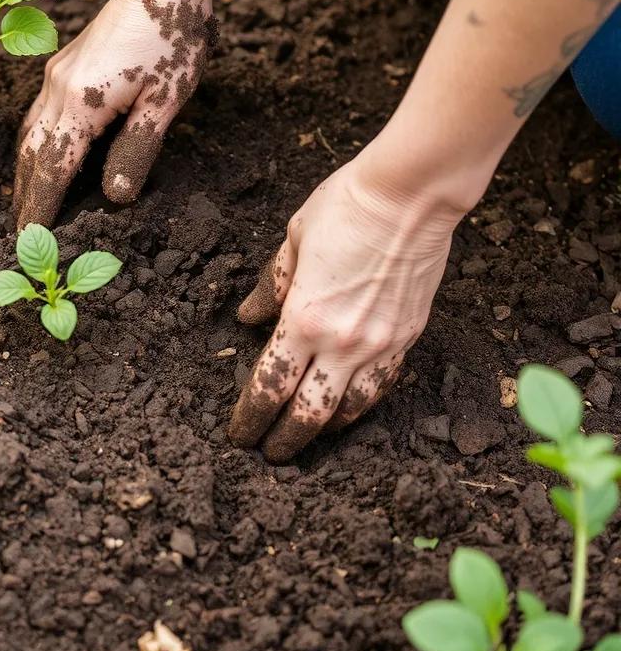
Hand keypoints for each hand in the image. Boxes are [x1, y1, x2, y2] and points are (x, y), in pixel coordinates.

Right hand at [13, 0, 217, 227]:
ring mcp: (56, 75)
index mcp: (81, 103)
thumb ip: (137, 150)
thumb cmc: (173, 35)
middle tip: (24, 237)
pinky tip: (44, 156)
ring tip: (27, 205)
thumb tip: (114, 196)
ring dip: (26, 172)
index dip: (41, 209)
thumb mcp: (165, 101)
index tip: (31, 242)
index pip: (52, 170)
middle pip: (31, 156)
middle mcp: (57, 89)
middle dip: (25, 198)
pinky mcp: (62, 65)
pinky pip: (37, 115)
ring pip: (28, 135)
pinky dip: (35, 145)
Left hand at [227, 153, 468, 462]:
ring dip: (323, 429)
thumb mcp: (291, 242)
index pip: (270, 386)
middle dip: (283, 440)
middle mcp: (342, 343)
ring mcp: (380, 345)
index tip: (239, 435)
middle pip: (308, 415)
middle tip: (268, 454)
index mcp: (304, 320)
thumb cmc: (346, 208)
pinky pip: (381, 387)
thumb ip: (270, 288)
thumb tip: (248, 319)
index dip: (251, 417)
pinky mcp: (408, 338)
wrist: (412, 196)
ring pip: (349, 410)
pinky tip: (346, 408)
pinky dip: (359, 405)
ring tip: (305, 435)